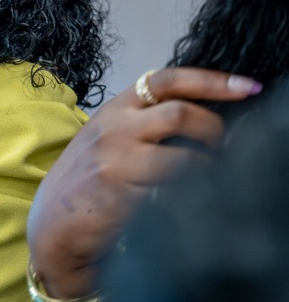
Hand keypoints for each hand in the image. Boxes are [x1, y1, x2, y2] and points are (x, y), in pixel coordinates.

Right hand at [26, 67, 261, 298]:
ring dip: (208, 168)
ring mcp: (116, 159)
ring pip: (185, 156)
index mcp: (115, 108)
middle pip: (181, 113)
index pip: (168, 80)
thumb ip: (142, 121)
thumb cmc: (87, 179)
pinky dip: (190, 194)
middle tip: (226, 147)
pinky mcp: (122, 192)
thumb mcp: (108, 136)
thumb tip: (201, 114)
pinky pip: (173, 190)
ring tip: (210, 176)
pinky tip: (189, 198)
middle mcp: (115, 127)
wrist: (54, 221)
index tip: (248, 86)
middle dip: (216, 130)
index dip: (212, 81)